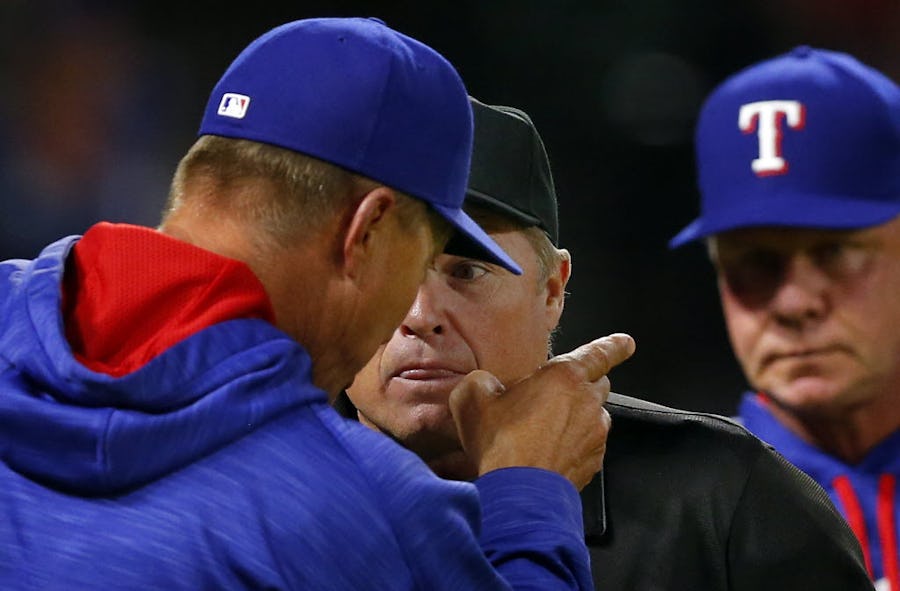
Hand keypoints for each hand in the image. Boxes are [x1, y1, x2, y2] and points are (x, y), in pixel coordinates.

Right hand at [448, 333, 634, 489]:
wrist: (518, 495)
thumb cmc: (501, 444)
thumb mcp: (473, 398)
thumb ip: (483, 381)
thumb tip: (486, 384)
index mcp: (565, 377)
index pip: (600, 353)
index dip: (614, 345)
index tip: (625, 343)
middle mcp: (588, 403)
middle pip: (598, 384)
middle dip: (582, 384)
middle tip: (555, 394)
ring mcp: (595, 435)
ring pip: (593, 417)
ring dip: (576, 418)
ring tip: (544, 431)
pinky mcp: (593, 463)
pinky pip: (588, 446)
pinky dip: (573, 446)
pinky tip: (548, 454)